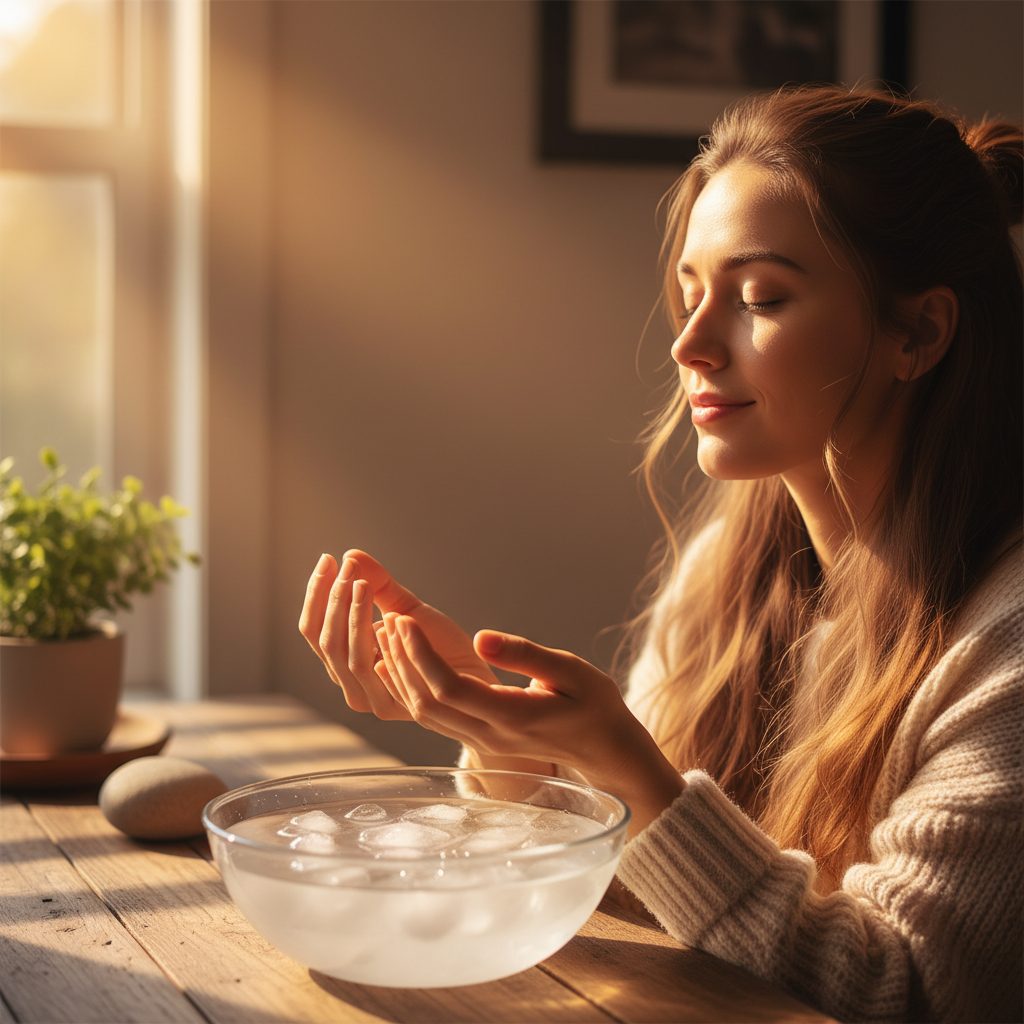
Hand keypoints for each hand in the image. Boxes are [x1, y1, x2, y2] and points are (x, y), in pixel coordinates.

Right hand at [297, 549, 501, 719]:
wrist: (476, 675)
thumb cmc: (439, 644)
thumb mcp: (406, 608)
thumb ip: (378, 585)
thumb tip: (350, 554)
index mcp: (346, 661)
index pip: (313, 628)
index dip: (317, 593)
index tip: (328, 559)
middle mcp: (352, 683)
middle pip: (324, 641)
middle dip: (334, 601)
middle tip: (349, 568)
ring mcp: (371, 698)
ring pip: (345, 655)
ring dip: (351, 614)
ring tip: (363, 583)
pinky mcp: (394, 705)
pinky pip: (373, 668)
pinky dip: (374, 637)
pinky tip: (387, 613)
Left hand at [377, 616, 684, 834]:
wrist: (605, 750)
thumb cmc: (595, 706)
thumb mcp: (571, 671)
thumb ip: (525, 655)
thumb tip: (482, 637)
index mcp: (512, 717)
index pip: (450, 688)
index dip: (421, 655)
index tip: (405, 620)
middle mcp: (489, 735)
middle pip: (428, 702)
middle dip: (402, 659)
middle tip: (388, 618)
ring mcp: (481, 741)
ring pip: (425, 712)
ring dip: (401, 673)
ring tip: (387, 633)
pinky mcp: (479, 738)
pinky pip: (434, 717)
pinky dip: (409, 688)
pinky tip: (395, 665)